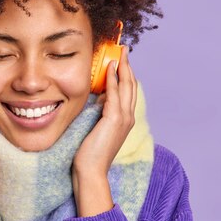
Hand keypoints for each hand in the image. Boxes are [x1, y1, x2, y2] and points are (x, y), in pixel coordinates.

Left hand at [71, 47, 136, 215]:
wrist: (90, 171)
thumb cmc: (89, 153)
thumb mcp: (96, 127)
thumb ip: (100, 112)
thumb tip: (97, 97)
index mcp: (124, 120)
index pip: (128, 91)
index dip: (126, 74)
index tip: (121, 60)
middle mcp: (128, 117)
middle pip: (131, 85)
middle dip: (128, 66)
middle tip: (124, 50)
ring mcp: (123, 118)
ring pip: (126, 86)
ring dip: (123, 68)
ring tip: (120, 53)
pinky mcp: (114, 119)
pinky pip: (114, 94)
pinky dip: (113, 79)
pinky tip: (110, 68)